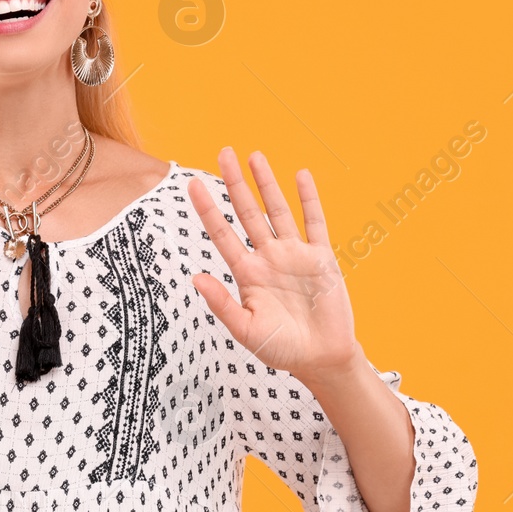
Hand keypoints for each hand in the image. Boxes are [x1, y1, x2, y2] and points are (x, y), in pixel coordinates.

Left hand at [188, 147, 361, 385]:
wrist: (321, 359)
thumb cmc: (281, 349)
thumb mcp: (246, 330)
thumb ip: (222, 304)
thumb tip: (196, 278)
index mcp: (246, 273)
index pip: (221, 233)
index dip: (207, 209)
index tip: (190, 185)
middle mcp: (267, 257)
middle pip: (247, 211)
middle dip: (235, 182)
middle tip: (223, 152)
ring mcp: (294, 254)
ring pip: (277, 210)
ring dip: (267, 183)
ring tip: (254, 155)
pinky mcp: (321, 257)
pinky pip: (314, 222)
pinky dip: (309, 198)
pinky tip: (301, 175)